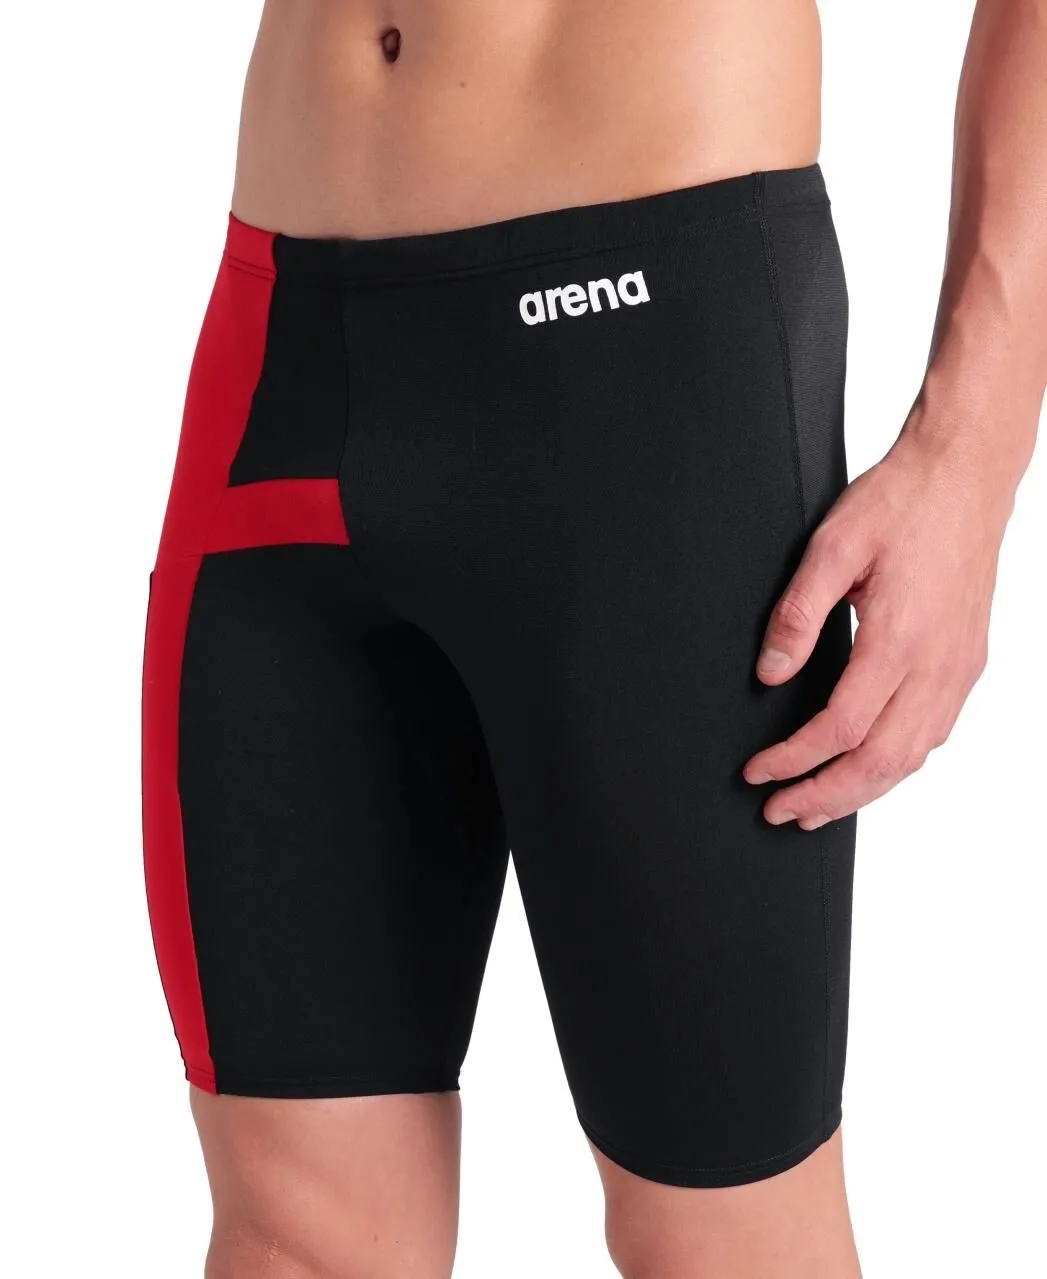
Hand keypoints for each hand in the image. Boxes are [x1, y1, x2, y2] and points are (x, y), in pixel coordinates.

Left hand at [743, 429, 1012, 828]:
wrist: (965, 475)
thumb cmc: (901, 502)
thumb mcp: (832, 545)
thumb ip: (797, 615)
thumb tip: (769, 675)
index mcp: (900, 639)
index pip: (840, 729)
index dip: (794, 760)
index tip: (757, 772)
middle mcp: (937, 664)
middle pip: (880, 763)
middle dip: (824, 796)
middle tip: (779, 812)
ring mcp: (959, 667)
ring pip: (912, 757)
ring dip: (861, 791)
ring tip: (817, 807)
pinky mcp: (967, 662)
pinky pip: (933, 734)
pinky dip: (896, 765)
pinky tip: (868, 769)